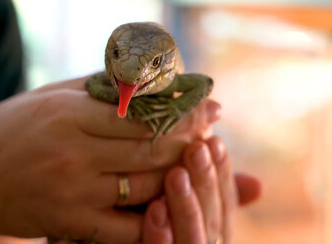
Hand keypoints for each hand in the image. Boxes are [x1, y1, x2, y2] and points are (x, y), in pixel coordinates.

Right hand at [0, 76, 219, 243]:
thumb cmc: (10, 130)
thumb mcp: (48, 97)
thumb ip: (96, 90)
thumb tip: (144, 83)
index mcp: (69, 116)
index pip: (143, 114)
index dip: (183, 112)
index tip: (210, 108)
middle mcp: (74, 155)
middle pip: (151, 150)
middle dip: (189, 141)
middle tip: (211, 133)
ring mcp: (74, 193)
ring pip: (147, 186)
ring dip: (179, 174)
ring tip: (198, 161)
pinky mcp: (70, 223)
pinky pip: (127, 227)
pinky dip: (156, 216)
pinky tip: (174, 200)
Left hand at [143, 138, 260, 243]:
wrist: (115, 233)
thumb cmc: (148, 218)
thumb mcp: (182, 200)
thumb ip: (208, 189)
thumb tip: (258, 184)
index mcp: (212, 230)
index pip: (225, 202)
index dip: (223, 173)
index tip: (214, 140)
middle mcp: (203, 243)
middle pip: (212, 219)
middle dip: (206, 182)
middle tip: (197, 148)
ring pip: (192, 238)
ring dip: (186, 205)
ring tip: (177, 173)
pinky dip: (159, 235)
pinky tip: (154, 208)